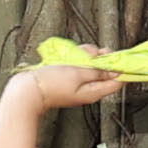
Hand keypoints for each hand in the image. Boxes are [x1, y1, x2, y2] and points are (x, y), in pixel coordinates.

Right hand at [10, 62, 134, 112]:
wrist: (27, 90)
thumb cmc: (50, 85)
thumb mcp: (78, 73)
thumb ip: (97, 70)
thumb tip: (115, 70)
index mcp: (94, 92)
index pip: (117, 81)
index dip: (119, 67)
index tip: (116, 56)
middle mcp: (88, 89)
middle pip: (103, 70)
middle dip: (99, 58)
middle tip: (90, 55)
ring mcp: (78, 83)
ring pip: (90, 64)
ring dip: (85, 56)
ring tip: (73, 56)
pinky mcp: (68, 78)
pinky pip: (78, 65)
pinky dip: (75, 59)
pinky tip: (66, 59)